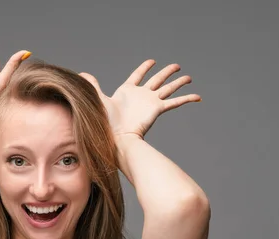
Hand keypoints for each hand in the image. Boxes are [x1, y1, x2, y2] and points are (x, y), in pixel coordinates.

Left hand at [79, 60, 200, 138]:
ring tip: (188, 77)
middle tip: (176, 66)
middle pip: (157, 80)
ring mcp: (150, 102)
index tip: (152, 61)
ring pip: (168, 88)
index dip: (144, 68)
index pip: (138, 76)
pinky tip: (198, 97)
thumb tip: (80, 75)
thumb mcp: (99, 100)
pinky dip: (187, 99)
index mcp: (128, 92)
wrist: (117, 137)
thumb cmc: (106, 122)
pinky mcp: (157, 109)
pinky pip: (175, 102)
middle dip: (166, 72)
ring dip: (178, 82)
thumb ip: (92, 86)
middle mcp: (141, 96)